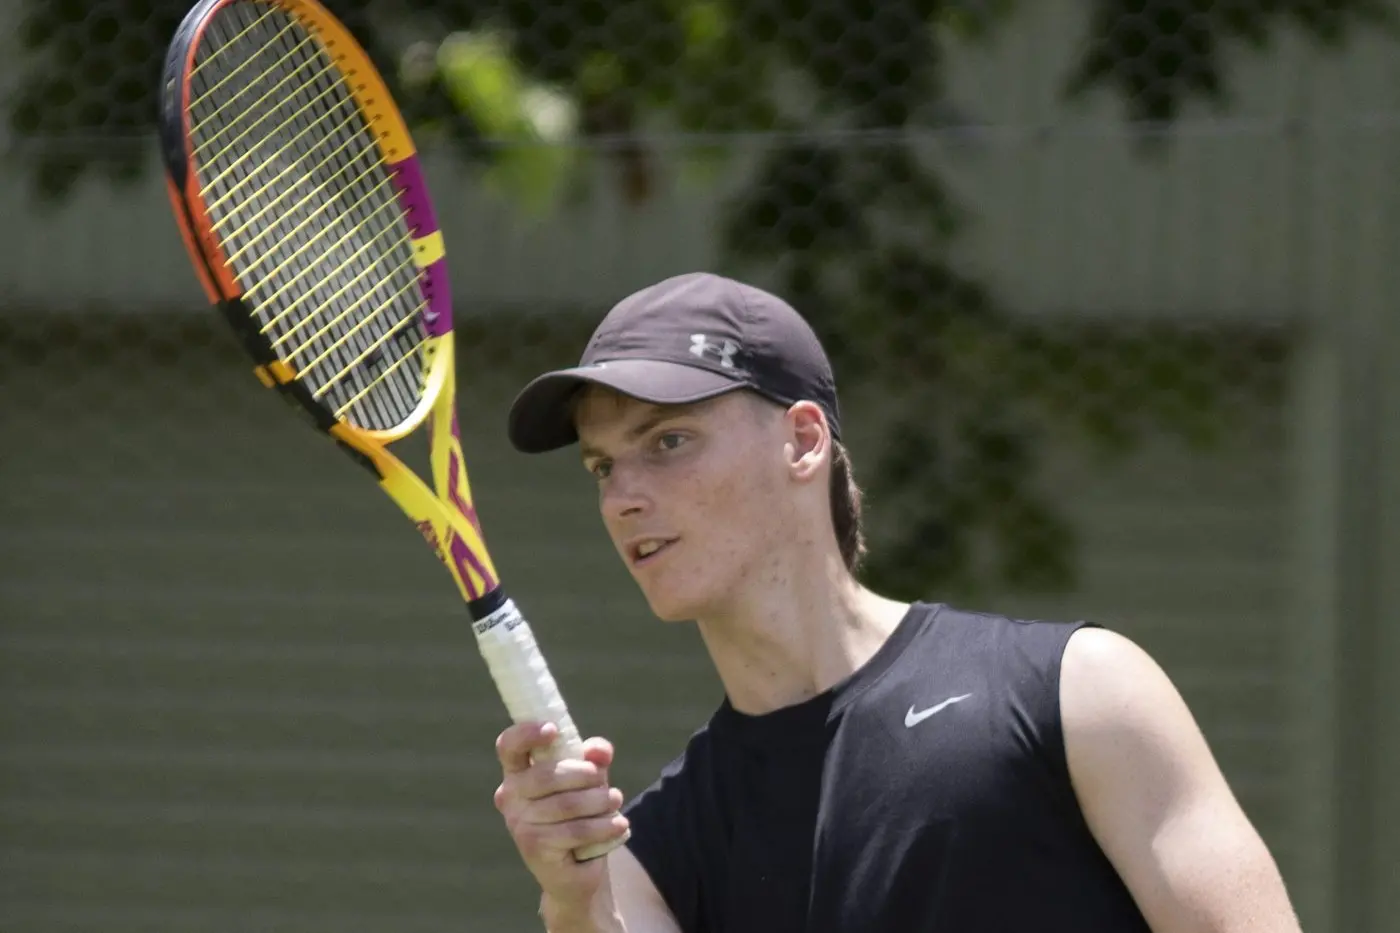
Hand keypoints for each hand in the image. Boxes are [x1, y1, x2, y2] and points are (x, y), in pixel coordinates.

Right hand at [494, 721, 629, 912]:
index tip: (553, 730)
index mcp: (517, 773)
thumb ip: (594, 759)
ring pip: (568, 804)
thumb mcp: (590, 780)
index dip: (526, 733)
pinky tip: (620, 824)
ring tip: (615, 802)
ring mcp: (519, 824)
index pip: (509, 746)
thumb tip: (600, 752)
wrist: (577, 869)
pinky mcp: (534, 848)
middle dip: (586, 776)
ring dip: (601, 802)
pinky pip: (576, 831)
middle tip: (605, 784)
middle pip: (548, 775)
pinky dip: (605, 826)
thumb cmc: (579, 814)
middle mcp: (510, 797)